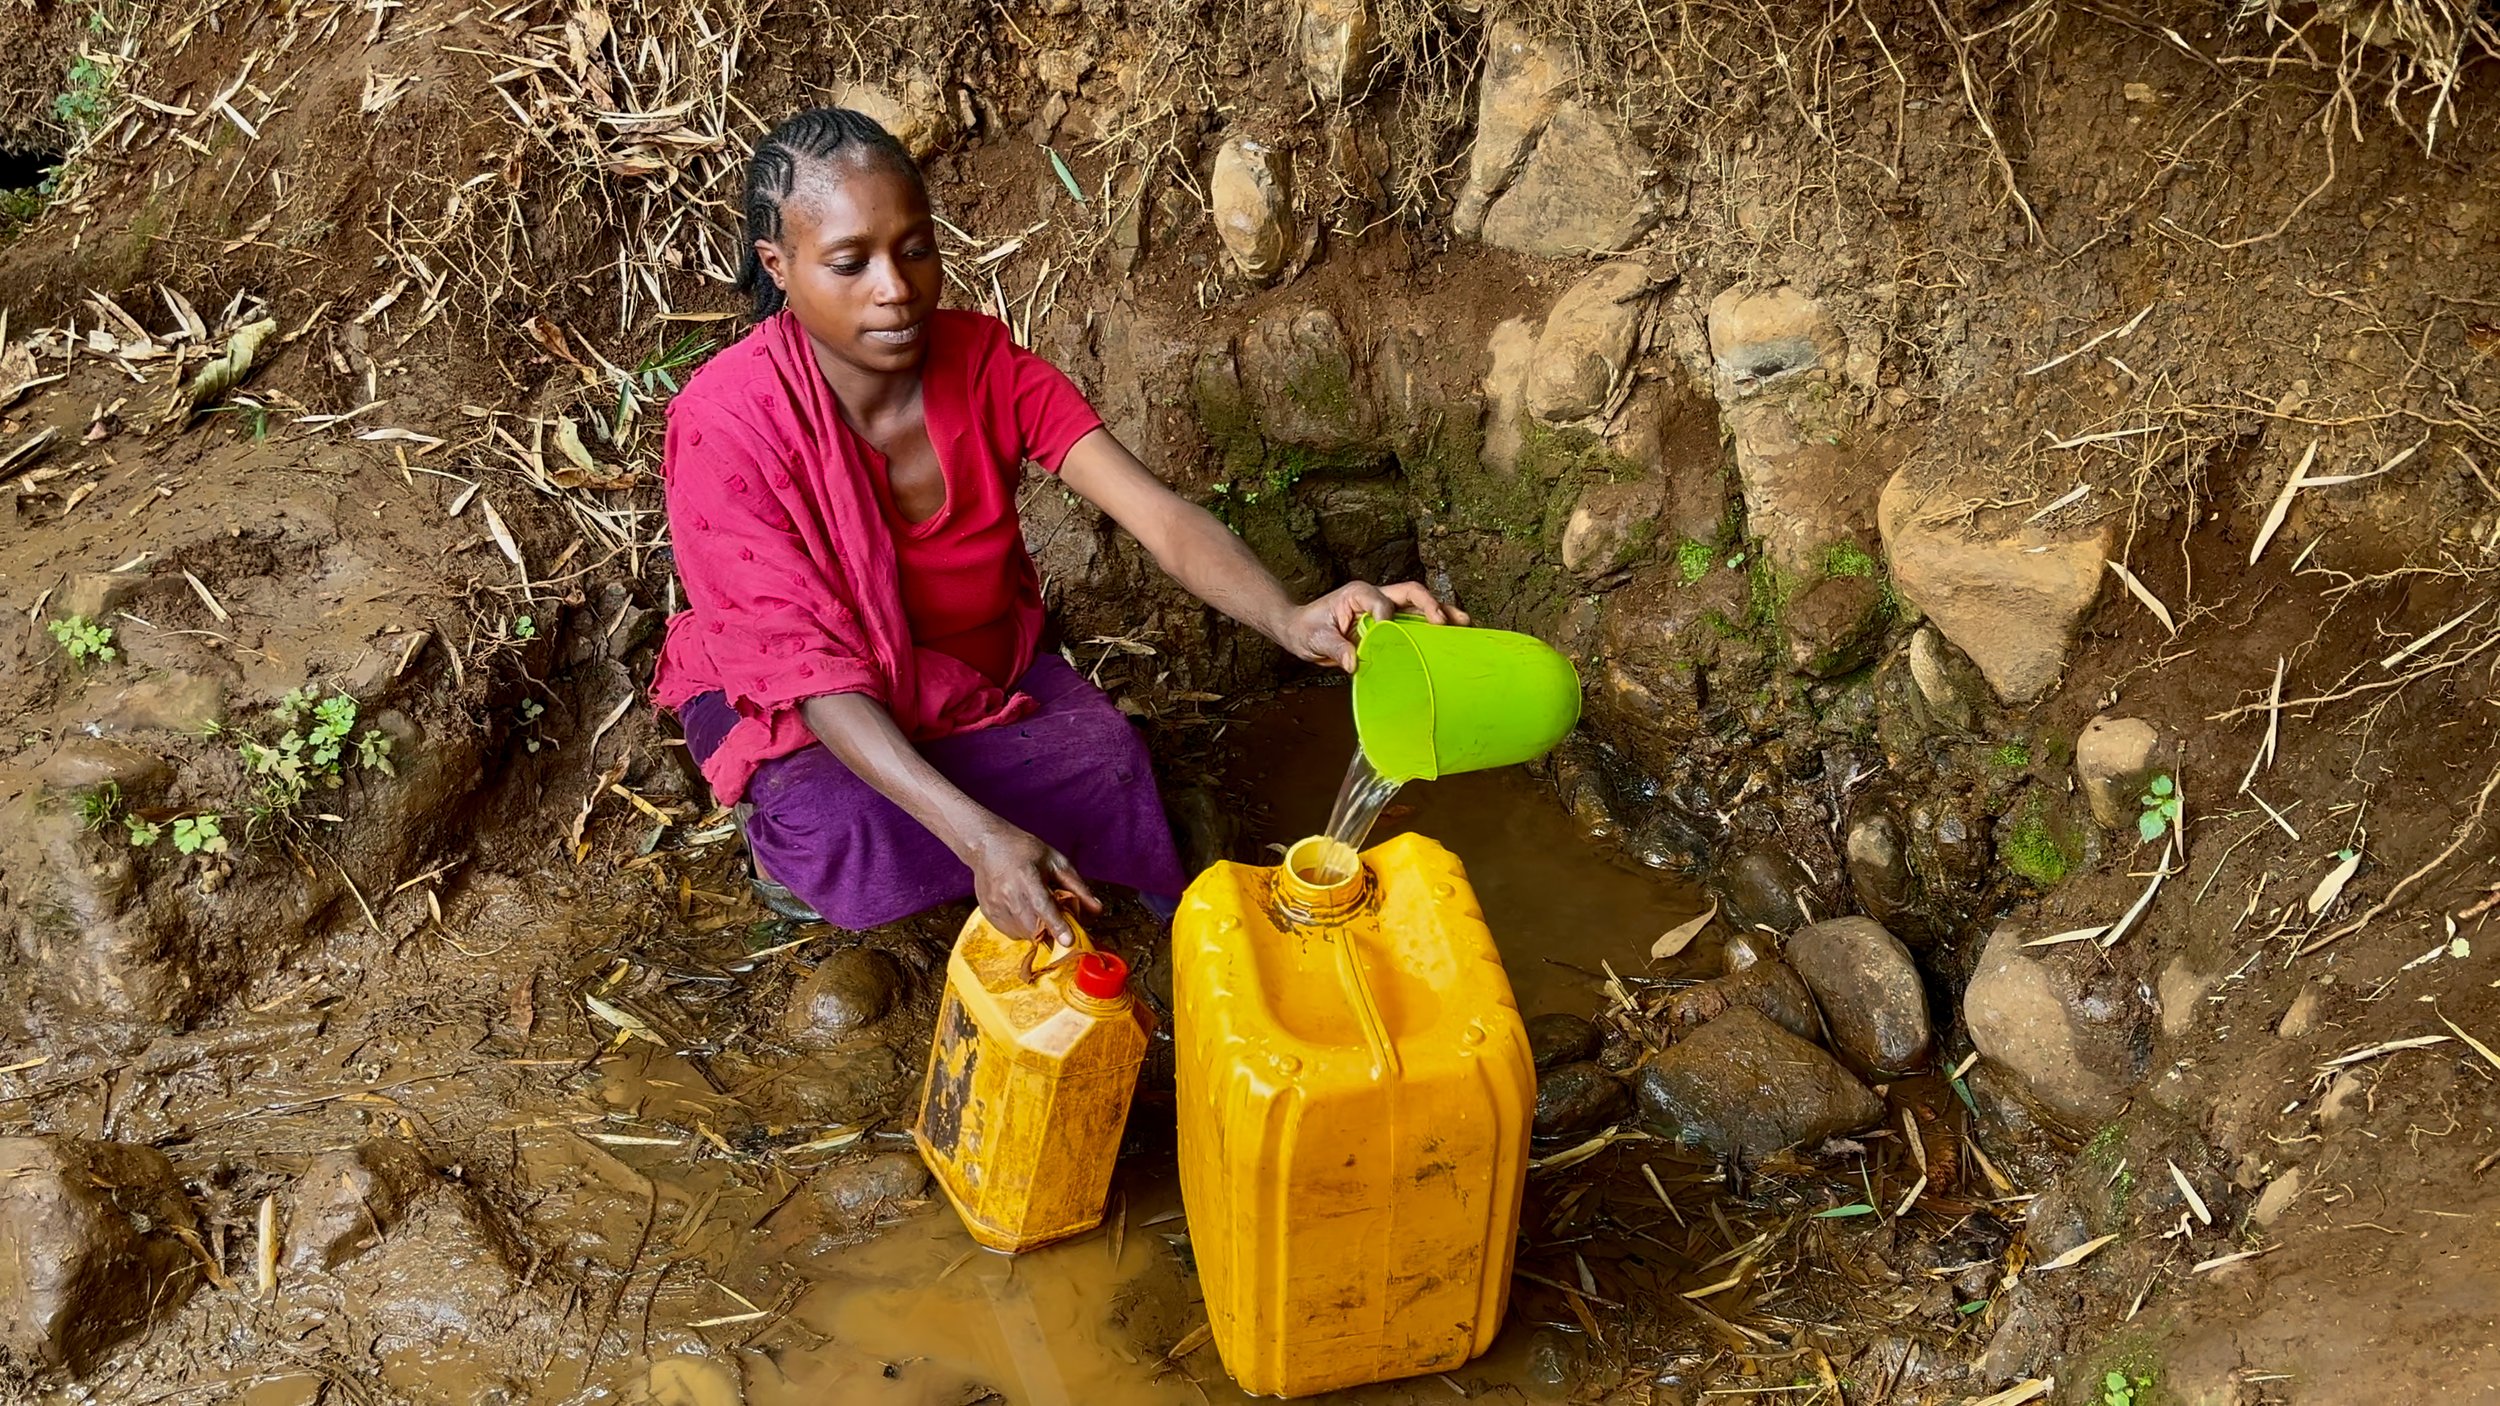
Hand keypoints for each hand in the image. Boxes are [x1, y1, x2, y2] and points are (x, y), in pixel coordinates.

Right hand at [963, 820, 1099, 947]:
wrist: (987, 846)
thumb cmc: (1024, 850)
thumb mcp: (1056, 862)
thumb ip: (1077, 887)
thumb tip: (1097, 910)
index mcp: (1027, 876)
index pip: (1043, 906)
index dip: (1057, 925)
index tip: (1068, 941)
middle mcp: (1008, 893)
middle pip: (1034, 926)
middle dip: (1051, 932)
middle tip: (1061, 924)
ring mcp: (996, 906)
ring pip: (1024, 934)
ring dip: (1038, 931)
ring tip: (1039, 911)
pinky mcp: (988, 914)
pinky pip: (1012, 933)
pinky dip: (1024, 929)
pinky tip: (1025, 911)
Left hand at [1276, 581, 1470, 671]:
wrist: (1300, 630)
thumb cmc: (1306, 629)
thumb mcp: (1315, 640)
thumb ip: (1335, 649)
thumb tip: (1354, 663)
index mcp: (1357, 594)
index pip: (1380, 601)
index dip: (1387, 617)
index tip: (1387, 633)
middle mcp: (1375, 596)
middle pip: (1410, 593)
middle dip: (1430, 605)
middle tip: (1446, 622)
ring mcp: (1384, 608)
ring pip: (1418, 605)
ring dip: (1441, 613)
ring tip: (1464, 623)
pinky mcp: (1389, 622)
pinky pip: (1415, 621)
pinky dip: (1433, 627)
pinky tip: (1451, 636)